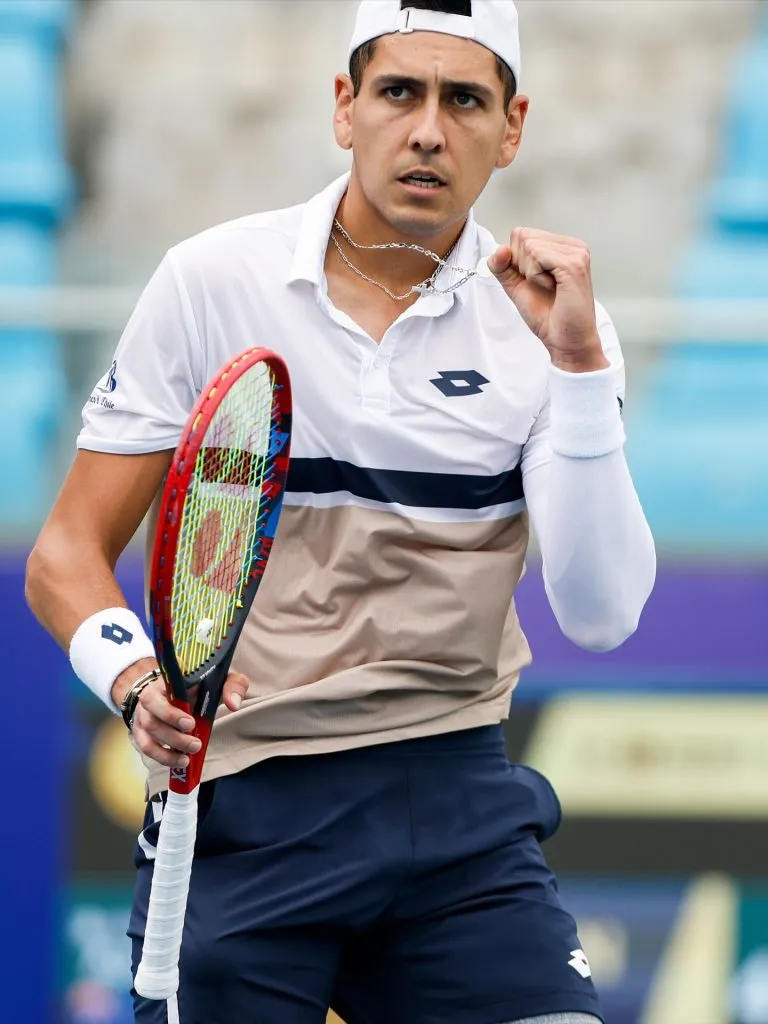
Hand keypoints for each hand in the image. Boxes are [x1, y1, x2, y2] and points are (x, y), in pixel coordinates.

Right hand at [111, 660, 249, 769]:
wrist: (182, 689)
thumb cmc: (202, 684)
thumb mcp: (221, 679)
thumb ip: (233, 685)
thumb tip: (233, 704)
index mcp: (168, 681)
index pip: (159, 693)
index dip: (171, 711)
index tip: (190, 723)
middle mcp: (150, 696)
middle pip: (151, 717)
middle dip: (173, 735)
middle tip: (196, 744)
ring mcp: (143, 714)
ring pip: (147, 735)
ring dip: (167, 750)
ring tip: (187, 758)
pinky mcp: (142, 730)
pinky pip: (145, 747)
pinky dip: (162, 758)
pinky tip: (179, 761)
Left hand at [487, 228, 609, 372]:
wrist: (565, 340)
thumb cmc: (548, 316)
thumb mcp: (516, 286)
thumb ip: (502, 267)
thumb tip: (499, 248)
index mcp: (562, 247)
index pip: (521, 234)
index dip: (516, 261)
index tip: (535, 281)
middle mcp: (572, 246)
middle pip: (522, 236)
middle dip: (523, 266)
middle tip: (543, 286)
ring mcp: (575, 253)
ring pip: (529, 245)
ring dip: (531, 273)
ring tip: (549, 288)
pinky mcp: (573, 264)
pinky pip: (537, 256)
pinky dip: (536, 277)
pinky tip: (553, 288)